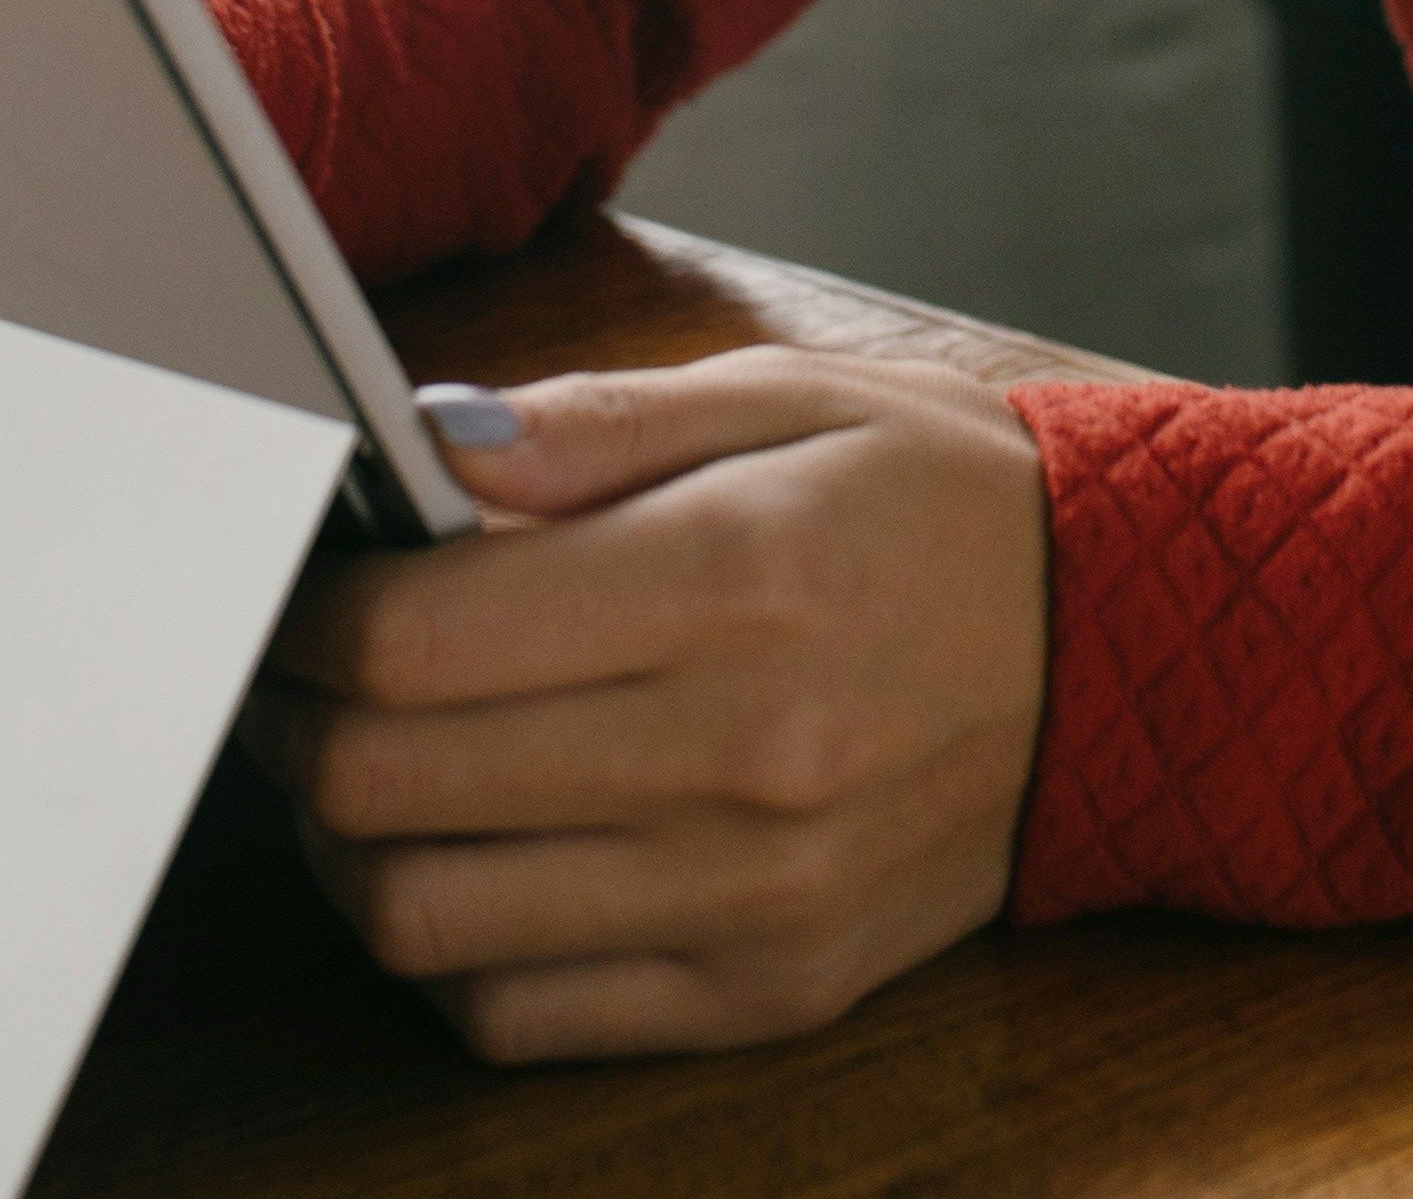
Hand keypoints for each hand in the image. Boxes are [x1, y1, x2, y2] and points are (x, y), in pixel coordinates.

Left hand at [240, 351, 1052, 1061]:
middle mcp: (743, 756)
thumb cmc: (937, 500)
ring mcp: (755, 898)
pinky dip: (449, 949)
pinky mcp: (772, 994)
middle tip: (287, 677)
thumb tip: (421, 448)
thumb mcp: (785, 396)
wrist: (1125, 649)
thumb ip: (592, 424)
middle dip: (289, 727)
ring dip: (346, 847)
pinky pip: (521, 1016)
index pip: (414, 642)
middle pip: (388, 786)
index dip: (303, 617)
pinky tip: (468, 857)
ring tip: (361, 768)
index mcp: (736, 578)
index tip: (292, 586)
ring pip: (426, 922)